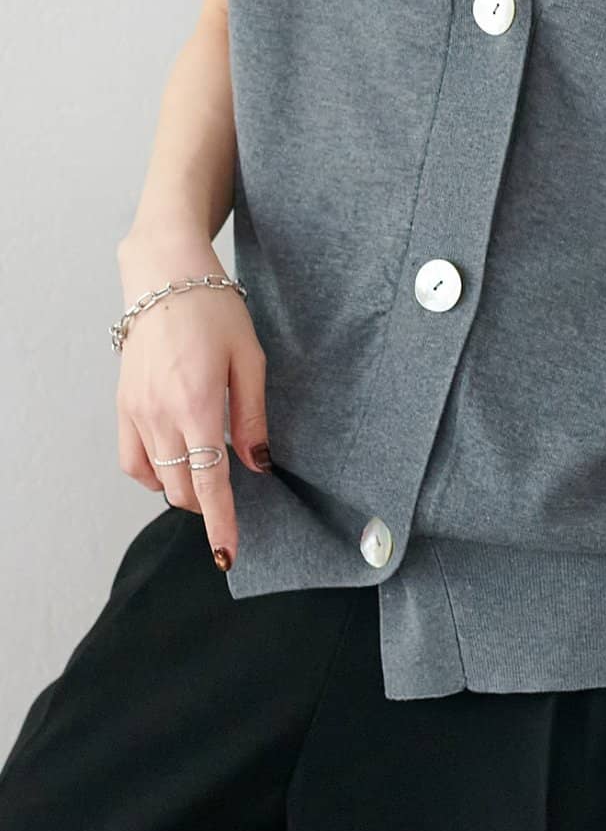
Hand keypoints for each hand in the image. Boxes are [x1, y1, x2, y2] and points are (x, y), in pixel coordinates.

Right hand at [115, 232, 272, 571]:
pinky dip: (154, 473)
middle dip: (209, 503)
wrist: (165, 278)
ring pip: (158, 479)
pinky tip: (177, 462)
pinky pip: (133, 461)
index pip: (209, 482)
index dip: (220, 521)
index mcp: (198, 405)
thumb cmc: (215, 312)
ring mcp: (136, 413)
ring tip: (209, 471)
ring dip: (185, 487)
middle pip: (183, 488)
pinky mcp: (122, 407)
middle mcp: (161, 415)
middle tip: (235, 493)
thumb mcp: (251, 360)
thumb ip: (254, 417)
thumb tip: (258, 465)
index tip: (228, 553)